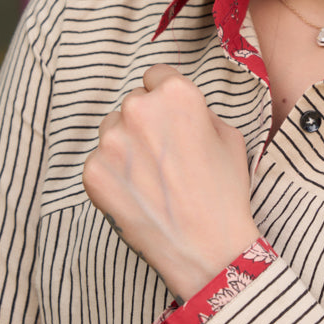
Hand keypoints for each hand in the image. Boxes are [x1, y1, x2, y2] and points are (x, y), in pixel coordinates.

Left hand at [83, 64, 260, 302]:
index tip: (172, 119)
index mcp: (176, 94)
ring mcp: (111, 141)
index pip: (157, 75)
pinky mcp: (93, 172)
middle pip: (134, 103)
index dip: (167, 99)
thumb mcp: (231, 137)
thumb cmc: (224, 192)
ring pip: (112, 129)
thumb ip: (200, 112)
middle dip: (147, 123)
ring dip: (127, 145)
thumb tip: (180, 110)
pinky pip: (100, 161)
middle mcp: (139, 109)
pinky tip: (139, 193)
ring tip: (152, 177)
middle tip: (166, 155)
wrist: (206, 247)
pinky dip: (115, 174)